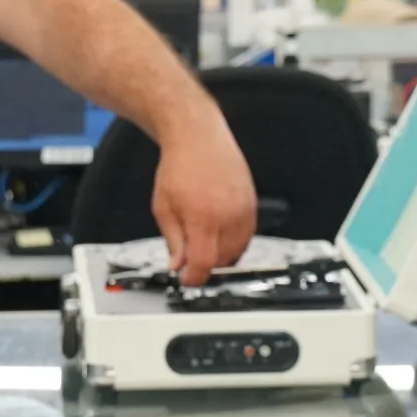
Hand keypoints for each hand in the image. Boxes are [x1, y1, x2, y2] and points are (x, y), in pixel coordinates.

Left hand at [152, 113, 255, 285]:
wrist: (199, 136)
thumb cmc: (180, 166)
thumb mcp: (163, 207)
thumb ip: (173, 240)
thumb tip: (178, 265)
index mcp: (204, 218)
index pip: (204, 264)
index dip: (194, 278)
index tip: (187, 280)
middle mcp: (229, 216)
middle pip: (223, 261)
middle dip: (206, 266)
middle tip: (190, 261)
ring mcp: (244, 210)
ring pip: (238, 251)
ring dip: (221, 256)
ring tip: (204, 244)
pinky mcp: (252, 204)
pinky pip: (247, 236)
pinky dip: (234, 242)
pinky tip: (218, 233)